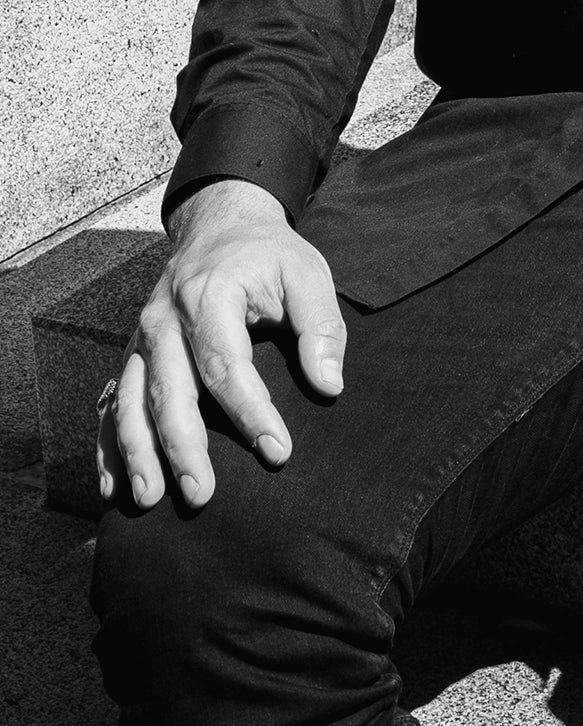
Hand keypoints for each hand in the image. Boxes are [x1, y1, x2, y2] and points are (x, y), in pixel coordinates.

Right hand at [97, 178, 345, 509]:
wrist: (221, 225)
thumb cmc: (268, 255)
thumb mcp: (306, 273)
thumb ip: (321, 326)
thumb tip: (329, 385)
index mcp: (209, 295)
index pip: (226, 364)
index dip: (251, 412)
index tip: (277, 452)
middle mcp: (165, 318)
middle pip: (169, 390)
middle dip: (183, 447)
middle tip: (200, 495)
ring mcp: (142, 338)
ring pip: (131, 401)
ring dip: (137, 453)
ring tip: (149, 500)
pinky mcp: (133, 354)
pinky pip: (113, 402)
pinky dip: (109, 445)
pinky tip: (115, 485)